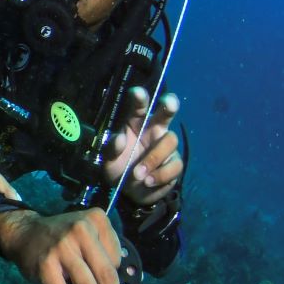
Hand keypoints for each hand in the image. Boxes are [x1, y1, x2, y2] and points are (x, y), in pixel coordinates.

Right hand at [0, 207, 125, 283]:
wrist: (24, 232)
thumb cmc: (62, 239)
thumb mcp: (88, 234)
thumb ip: (105, 253)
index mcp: (96, 220)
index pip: (117, 260)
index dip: (116, 280)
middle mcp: (81, 230)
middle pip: (107, 277)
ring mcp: (62, 247)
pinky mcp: (45, 264)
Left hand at [104, 86, 182, 205]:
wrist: (130, 192)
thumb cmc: (118, 168)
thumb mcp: (107, 159)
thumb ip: (111, 149)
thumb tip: (120, 138)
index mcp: (135, 124)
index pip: (138, 107)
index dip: (139, 98)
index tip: (136, 92)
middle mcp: (153, 131)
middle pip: (166, 114)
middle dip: (169, 105)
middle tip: (168, 103)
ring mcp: (166, 147)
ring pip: (170, 141)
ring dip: (153, 158)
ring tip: (137, 174)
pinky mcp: (175, 163)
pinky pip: (175, 165)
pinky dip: (161, 175)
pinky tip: (148, 181)